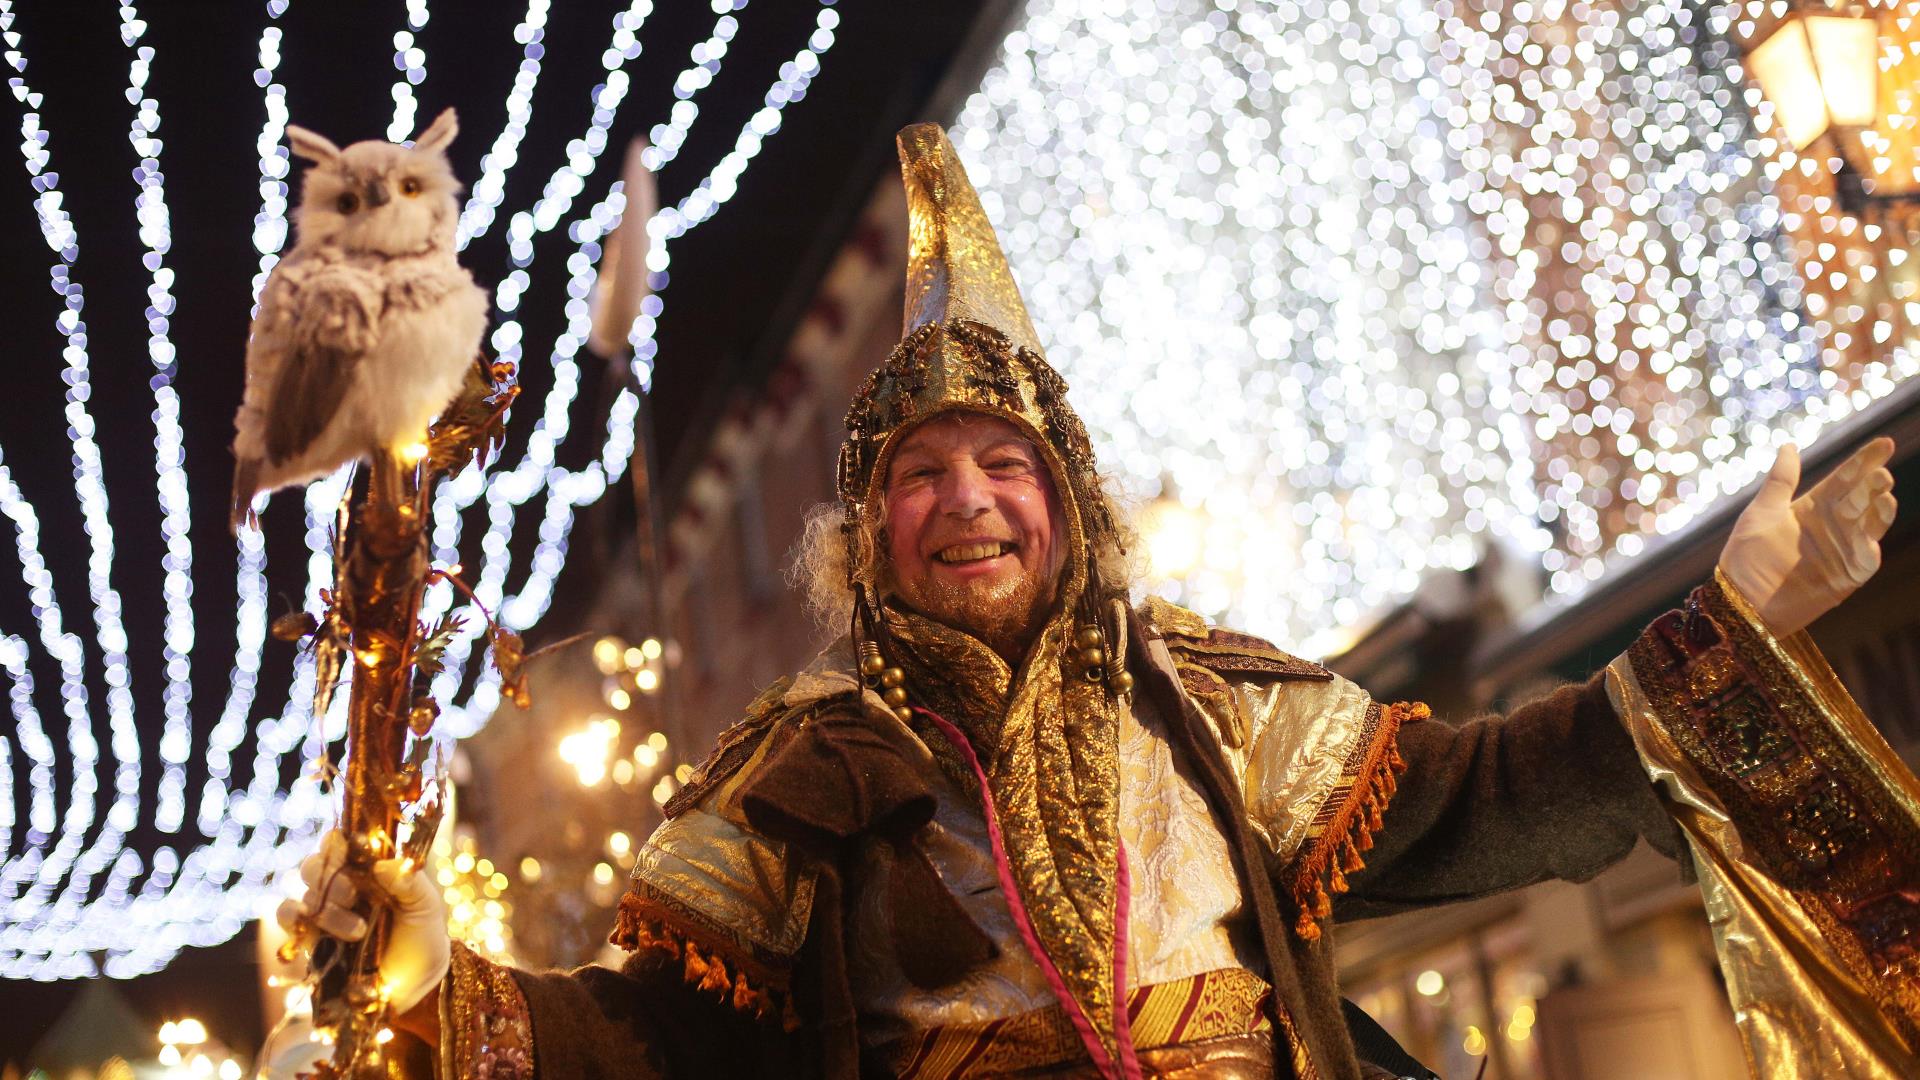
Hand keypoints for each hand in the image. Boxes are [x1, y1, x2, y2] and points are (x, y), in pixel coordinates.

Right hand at [277, 829, 449, 1013]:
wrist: (415, 987)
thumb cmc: (423, 938)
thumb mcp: (427, 908)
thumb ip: (410, 883)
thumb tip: (382, 864)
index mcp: (368, 872)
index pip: (341, 844)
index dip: (338, 842)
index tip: (348, 850)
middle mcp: (341, 889)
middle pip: (314, 866)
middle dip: (331, 879)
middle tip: (353, 896)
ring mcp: (324, 915)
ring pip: (303, 897)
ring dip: (326, 911)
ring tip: (357, 932)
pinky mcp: (310, 942)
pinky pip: (288, 922)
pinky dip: (296, 924)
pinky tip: (320, 937)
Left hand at [1718, 438, 1896, 636]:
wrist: (1740, 599)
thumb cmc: (1745, 556)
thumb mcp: (1762, 513)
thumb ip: (1780, 482)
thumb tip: (1789, 445)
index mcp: (1814, 506)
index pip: (1845, 478)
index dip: (1864, 461)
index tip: (1885, 443)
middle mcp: (1834, 524)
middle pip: (1861, 498)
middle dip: (1874, 485)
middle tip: (1882, 473)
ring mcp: (1843, 549)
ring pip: (1870, 526)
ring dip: (1880, 512)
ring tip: (1886, 496)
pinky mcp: (1847, 577)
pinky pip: (1865, 560)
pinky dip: (1870, 549)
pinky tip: (1871, 538)